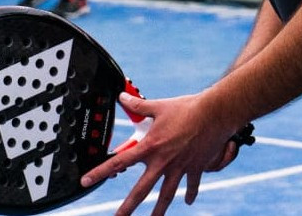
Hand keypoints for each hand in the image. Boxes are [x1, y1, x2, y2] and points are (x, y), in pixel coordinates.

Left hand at [81, 92, 239, 215]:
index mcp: (151, 146)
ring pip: (166, 195)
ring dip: (158, 210)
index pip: (120, 162)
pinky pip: (192, 185)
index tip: (87, 181)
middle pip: (141, 190)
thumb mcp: (159, 106)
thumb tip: (123, 97)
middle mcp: (163, 162)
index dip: (100, 172)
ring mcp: (180, 168)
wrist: (214, 114)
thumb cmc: (187, 108)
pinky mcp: (195, 168)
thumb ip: (139, 105)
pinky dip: (190, 194)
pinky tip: (187, 202)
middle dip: (127, 208)